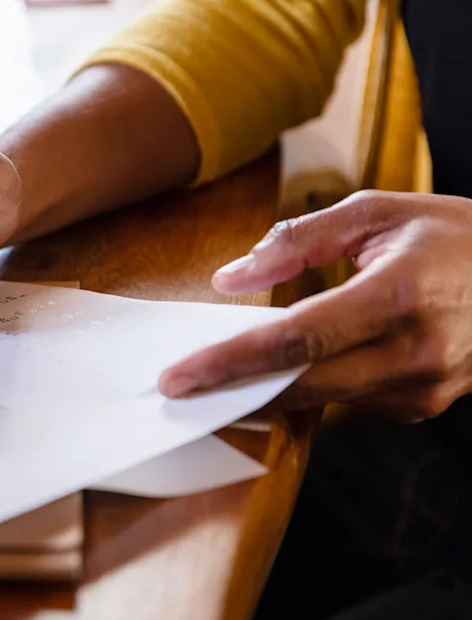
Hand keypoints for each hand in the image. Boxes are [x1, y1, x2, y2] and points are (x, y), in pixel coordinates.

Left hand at [159, 190, 471, 421]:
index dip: (230, 361)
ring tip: (219, 373)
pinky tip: (291, 369)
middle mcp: (414, 352)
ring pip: (323, 399)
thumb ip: (296, 241)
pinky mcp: (424, 406)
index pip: (296, 340)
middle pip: (302, 385)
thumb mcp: (376, 213)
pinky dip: (314, 387)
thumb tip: (229, 279)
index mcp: (397, 294)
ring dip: (267, 390)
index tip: (178, 377)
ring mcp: (424, 387)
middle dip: (233, 389)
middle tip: (176, 387)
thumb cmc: (452, 235)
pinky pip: (350, 402)